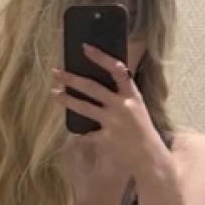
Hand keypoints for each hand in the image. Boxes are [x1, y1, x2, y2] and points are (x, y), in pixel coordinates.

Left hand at [51, 42, 161, 177]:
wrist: (149, 156)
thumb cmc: (141, 129)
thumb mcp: (137, 107)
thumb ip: (121, 95)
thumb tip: (96, 82)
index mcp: (132, 95)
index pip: (116, 69)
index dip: (100, 57)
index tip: (85, 48)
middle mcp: (122, 106)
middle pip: (92, 87)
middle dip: (71, 78)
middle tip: (56, 72)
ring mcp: (113, 122)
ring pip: (84, 107)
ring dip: (66, 99)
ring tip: (54, 93)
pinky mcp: (105, 138)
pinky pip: (88, 132)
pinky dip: (81, 132)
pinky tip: (75, 131)